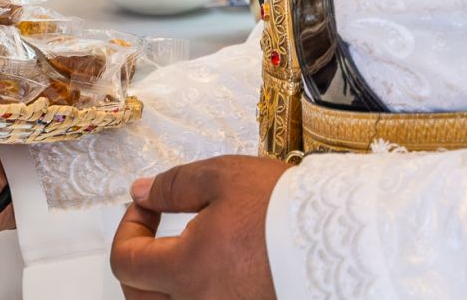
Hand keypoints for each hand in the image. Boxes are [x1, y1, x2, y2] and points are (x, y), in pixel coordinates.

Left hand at [110, 155, 286, 299]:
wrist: (341, 240)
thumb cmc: (285, 210)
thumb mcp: (223, 177)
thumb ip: (172, 186)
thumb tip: (141, 193)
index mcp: (186, 271)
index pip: (125, 262)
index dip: (128, 228)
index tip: (146, 206)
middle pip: (139, 297)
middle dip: (136, 262)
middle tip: (152, 232)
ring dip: (160, 287)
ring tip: (175, 256)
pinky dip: (193, 294)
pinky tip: (207, 272)